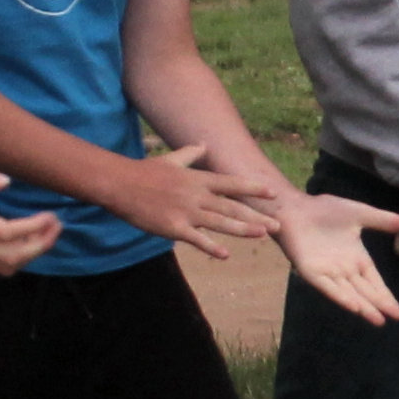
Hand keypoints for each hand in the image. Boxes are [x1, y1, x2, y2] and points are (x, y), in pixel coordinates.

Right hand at [0, 163, 60, 273]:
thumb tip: (6, 182)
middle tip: (57, 226)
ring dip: (32, 254)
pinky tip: (28, 244)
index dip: (33, 227)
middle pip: (11, 255)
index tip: (51, 215)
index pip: (6, 233)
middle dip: (40, 244)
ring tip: (48, 234)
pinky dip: (17, 260)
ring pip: (6, 266)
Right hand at [115, 141, 278, 254]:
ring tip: (263, 235)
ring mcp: (186, 211)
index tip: (273, 193)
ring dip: (243, 229)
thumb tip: (202, 144)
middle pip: (232, 206)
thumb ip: (190, 154)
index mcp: (198, 179)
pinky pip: (196, 239)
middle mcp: (197, 194)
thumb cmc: (145, 172)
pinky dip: (210, 246)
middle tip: (278, 224)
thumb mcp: (171, 159)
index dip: (253, 188)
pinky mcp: (173, 227)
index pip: (232, 184)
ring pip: (220, 222)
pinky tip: (225, 255)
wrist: (120, 184)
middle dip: (257, 215)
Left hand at [269, 188, 398, 326]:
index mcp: (357, 259)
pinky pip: (328, 287)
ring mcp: (328, 273)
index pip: (375, 283)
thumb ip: (382, 220)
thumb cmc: (325, 210)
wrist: (297, 208)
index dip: (386, 296)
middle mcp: (344, 270)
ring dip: (363, 307)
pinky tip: (354, 306)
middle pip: (365, 292)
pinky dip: (341, 297)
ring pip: (349, 294)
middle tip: (397, 318)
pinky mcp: (311, 272)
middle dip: (380, 305)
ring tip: (378, 320)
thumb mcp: (360, 213)